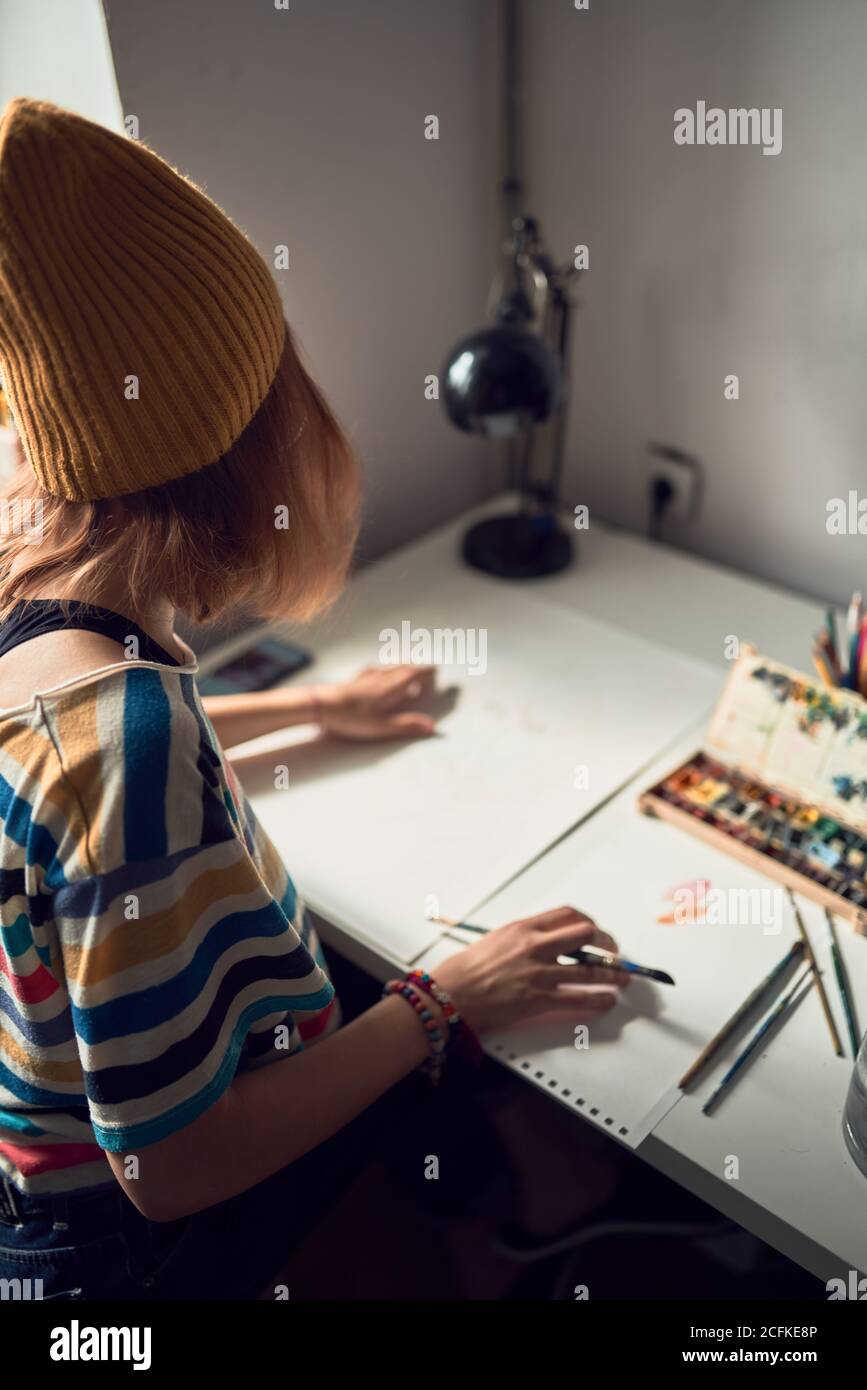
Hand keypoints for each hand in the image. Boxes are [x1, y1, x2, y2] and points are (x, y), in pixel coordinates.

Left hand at [314, 665, 436, 740]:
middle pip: (401, 669)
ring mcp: (363, 678)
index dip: (425, 672)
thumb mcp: (381, 726)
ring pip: (387, 668)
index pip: (412, 676)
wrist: (318, 705)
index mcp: (388, 688)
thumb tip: (431, 726)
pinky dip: (380, 669)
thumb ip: (406, 725)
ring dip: (399, 666)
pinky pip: (371, 671)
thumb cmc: (349, 717)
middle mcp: (378, 679)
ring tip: (406, 666)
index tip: (435, 668)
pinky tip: (374, 670)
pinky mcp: (351, 682)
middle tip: (426, 667)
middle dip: (415, 668)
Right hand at [435, 907, 628, 1035]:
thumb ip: (523, 938)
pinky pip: (579, 998)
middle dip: (607, 943)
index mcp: (524, 928)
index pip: (567, 915)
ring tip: (622, 978)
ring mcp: (540, 974)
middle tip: (614, 952)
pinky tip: (607, 1000)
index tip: (595, 931)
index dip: (588, 921)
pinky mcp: (539, 999)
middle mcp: (535, 946)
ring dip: (613, 974)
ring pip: (590, 970)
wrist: (451, 994)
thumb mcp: (496, 939)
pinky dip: (600, 1000)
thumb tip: (546, 942)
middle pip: (586, 935)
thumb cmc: (465, 970)